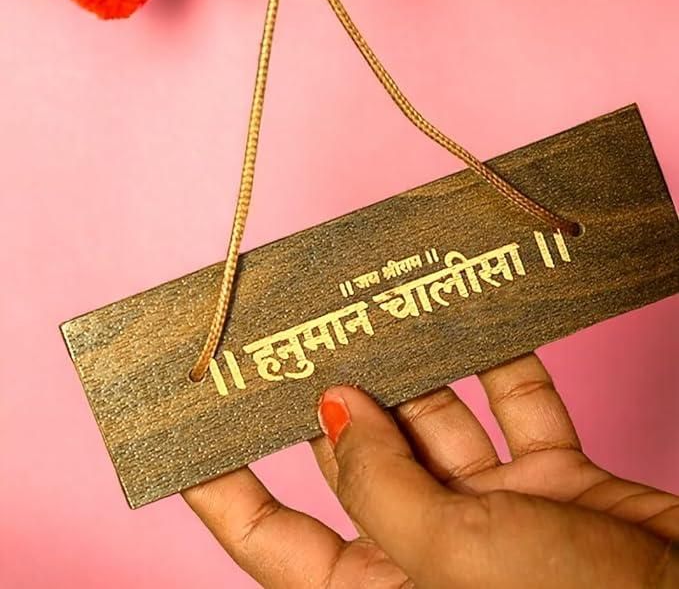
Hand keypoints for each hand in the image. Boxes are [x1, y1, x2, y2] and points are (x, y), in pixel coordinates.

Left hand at [183, 353, 677, 587]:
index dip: (225, 489)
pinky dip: (499, 365)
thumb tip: (333, 410)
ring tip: (384, 306)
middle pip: (358, 460)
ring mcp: (492, 514)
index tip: (193, 428)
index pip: (275, 540)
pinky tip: (480, 320)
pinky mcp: (550, 481)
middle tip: (301, 330)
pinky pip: (514, 408)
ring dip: (419, 369)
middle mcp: (429, 551)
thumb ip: (381, 483)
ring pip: (436, 422)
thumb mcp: (452, 556)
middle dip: (336, 396)